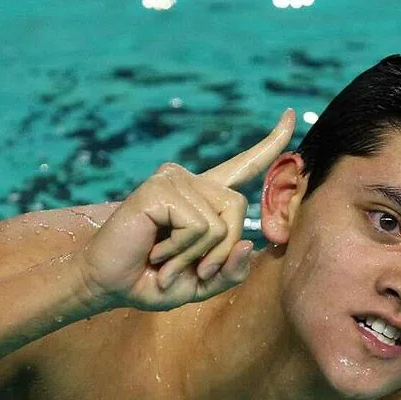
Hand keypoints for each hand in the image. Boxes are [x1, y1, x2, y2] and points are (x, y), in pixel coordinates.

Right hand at [79, 109, 294, 310]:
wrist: (110, 285)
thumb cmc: (153, 281)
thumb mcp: (204, 283)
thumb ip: (231, 272)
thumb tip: (249, 245)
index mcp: (205, 198)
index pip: (245, 165)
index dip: (271, 143)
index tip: (290, 114)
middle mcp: (192, 181)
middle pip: (240, 208)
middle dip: (221, 250)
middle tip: (191, 269)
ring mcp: (174, 179)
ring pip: (221, 223)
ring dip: (195, 256)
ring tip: (165, 261)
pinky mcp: (161, 187)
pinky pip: (199, 226)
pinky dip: (182, 250)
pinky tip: (156, 252)